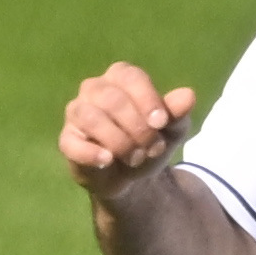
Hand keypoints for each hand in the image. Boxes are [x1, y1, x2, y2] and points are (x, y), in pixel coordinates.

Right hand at [59, 61, 197, 200]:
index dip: (147, 99)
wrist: (133, 177)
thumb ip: (177, 113)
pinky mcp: (67, 140)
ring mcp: (77, 113)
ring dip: (118, 140)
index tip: (161, 123)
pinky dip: (91, 152)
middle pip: (112, 98)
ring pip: (90, 116)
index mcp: (120, 78)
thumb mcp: (171, 130)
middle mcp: (94, 89)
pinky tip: (107, 161)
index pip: (130, 77)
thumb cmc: (150, 141)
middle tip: (153, 148)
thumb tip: (188, 96)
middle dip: (137, 127)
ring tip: (135, 157)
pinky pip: (71, 142)